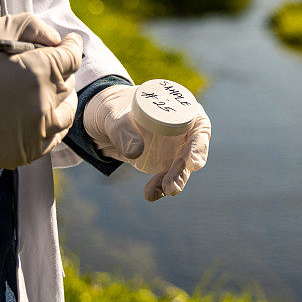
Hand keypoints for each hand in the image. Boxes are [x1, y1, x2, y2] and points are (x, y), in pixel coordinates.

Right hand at [0, 13, 82, 168]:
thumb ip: (32, 26)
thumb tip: (57, 39)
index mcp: (41, 72)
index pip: (72, 57)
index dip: (71, 47)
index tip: (69, 43)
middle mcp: (45, 104)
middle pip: (69, 85)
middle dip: (63, 73)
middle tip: (53, 68)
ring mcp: (38, 132)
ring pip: (66, 114)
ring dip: (63, 101)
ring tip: (53, 94)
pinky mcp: (27, 152)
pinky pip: (52, 139)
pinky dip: (51, 126)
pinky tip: (42, 118)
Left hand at [84, 85, 210, 200]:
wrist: (101, 120)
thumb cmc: (111, 107)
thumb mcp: (111, 114)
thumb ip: (123, 130)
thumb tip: (135, 152)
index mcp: (178, 107)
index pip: (198, 124)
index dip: (199, 144)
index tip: (191, 162)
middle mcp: (181, 127)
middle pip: (191, 150)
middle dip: (183, 170)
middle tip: (173, 186)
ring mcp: (173, 146)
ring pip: (180, 166)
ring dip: (174, 180)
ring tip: (165, 191)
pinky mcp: (163, 161)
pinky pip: (165, 176)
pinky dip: (159, 186)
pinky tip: (150, 194)